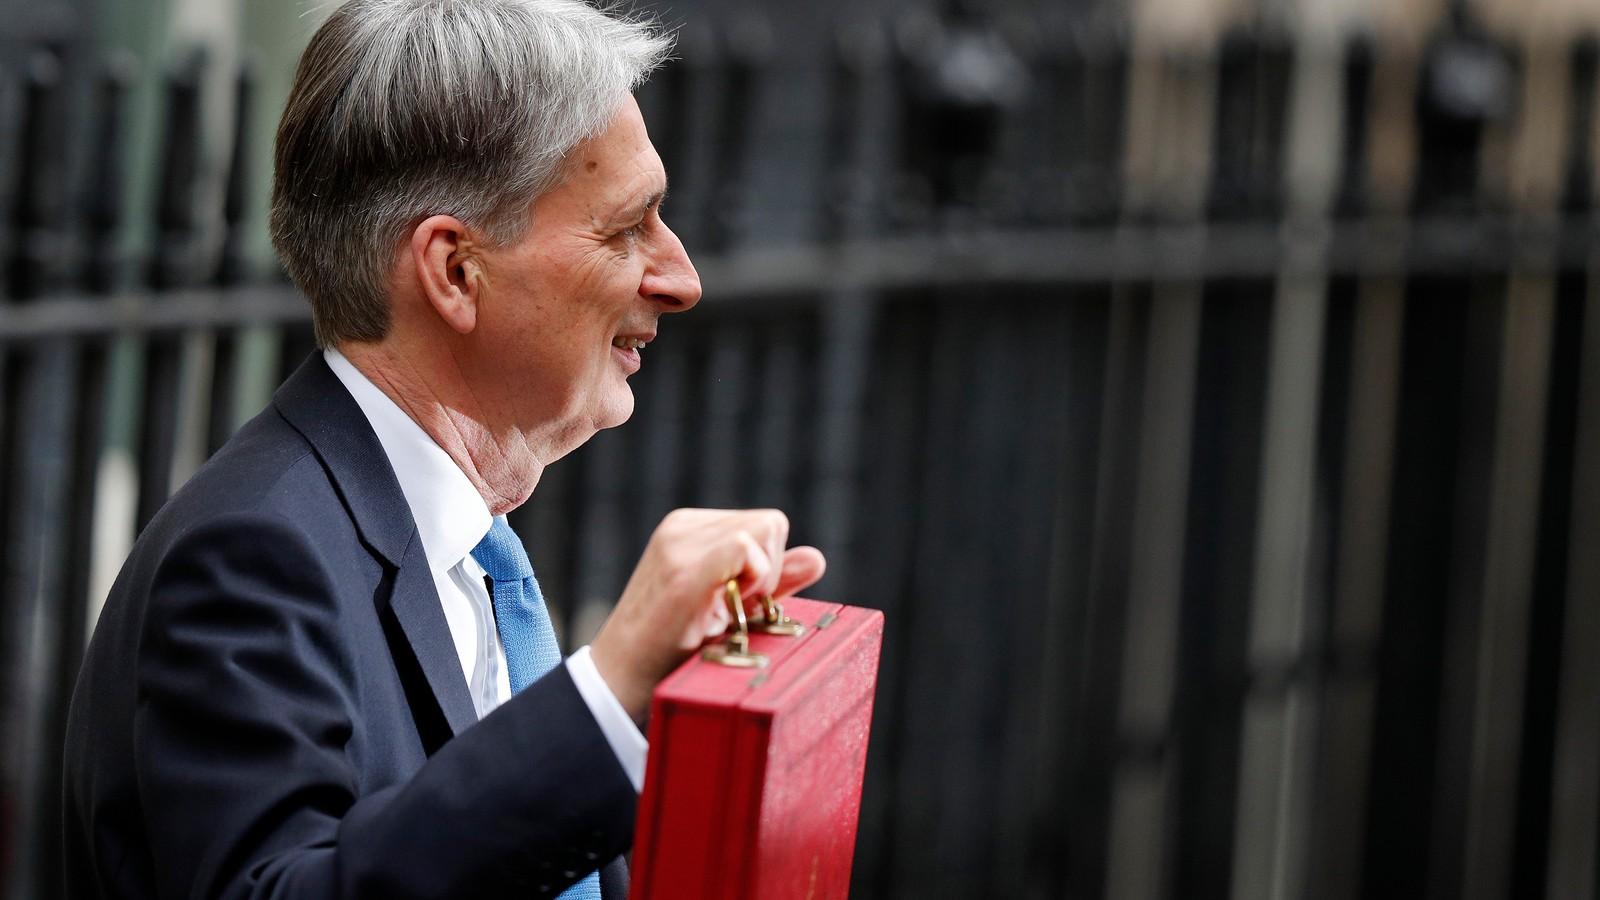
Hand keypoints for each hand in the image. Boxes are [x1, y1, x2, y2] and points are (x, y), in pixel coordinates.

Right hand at [588, 508, 825, 721]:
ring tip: (723, 613)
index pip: (764, 524)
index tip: (739, 602)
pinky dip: (753, 579)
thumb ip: (770, 581)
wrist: (618, 683)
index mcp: (690, 529)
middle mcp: (683, 527)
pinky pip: (744, 546)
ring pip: (766, 530)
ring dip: (761, 578)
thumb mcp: (727, 608)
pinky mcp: (682, 571)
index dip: (769, 566)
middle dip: (769, 570)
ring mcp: (679, 544)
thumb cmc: (672, 651)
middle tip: (733, 610)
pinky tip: (726, 610)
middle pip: (771, 523)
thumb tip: (817, 558)